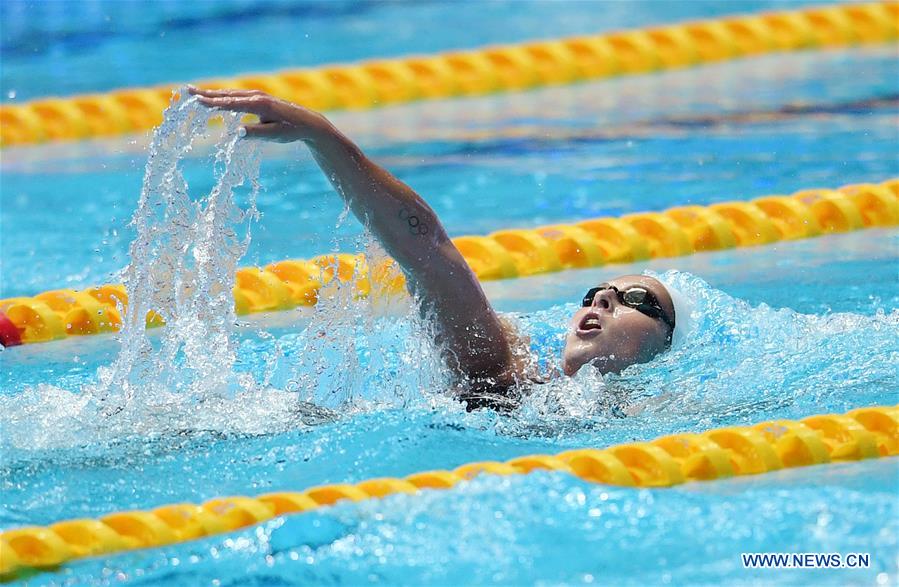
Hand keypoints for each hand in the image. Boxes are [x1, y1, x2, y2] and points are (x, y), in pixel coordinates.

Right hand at [188, 86, 329, 142]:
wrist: (307, 122)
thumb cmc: (291, 130)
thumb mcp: (274, 135)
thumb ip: (255, 133)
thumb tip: (237, 133)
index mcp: (258, 105)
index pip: (230, 104)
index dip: (212, 103)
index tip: (196, 101)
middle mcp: (256, 96)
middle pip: (227, 95)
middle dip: (206, 94)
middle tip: (187, 91)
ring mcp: (258, 95)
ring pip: (231, 93)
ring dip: (213, 93)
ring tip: (196, 92)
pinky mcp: (260, 98)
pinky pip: (237, 96)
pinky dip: (224, 96)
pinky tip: (216, 98)